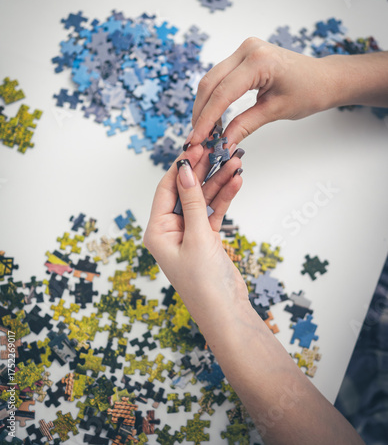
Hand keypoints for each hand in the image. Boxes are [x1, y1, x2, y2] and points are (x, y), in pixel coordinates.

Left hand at [143, 144, 246, 320]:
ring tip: (235, 161)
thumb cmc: (204, 281)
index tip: (194, 147)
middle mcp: (170, 229)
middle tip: (217, 148)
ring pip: (203, 199)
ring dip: (219, 181)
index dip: (181, 167)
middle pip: (186, 191)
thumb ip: (192, 201)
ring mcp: (190, 232)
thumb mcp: (197, 236)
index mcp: (157, 230)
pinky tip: (237, 181)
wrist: (226, 312)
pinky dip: (225, 197)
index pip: (166, 189)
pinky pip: (214, 211)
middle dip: (203, 170)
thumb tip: (184, 168)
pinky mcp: (206, 237)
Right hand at [189, 37, 332, 146]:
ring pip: (211, 80)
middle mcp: (248, 49)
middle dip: (200, 113)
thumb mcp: (275, 111)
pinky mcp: (243, 56)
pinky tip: (212, 117)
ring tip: (203, 131)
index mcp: (259, 60)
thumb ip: (245, 125)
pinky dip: (213, 98)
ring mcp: (244, 50)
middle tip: (195, 138)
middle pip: (210, 83)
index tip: (196, 139)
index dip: (206, 119)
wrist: (324, 78)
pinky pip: (220, 78)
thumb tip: (223, 144)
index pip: (222, 93)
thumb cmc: (309, 91)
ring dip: (204, 106)